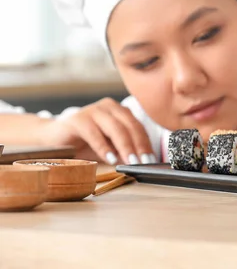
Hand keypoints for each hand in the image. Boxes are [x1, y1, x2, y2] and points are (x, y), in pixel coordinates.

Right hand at [40, 98, 155, 164]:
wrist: (52, 140)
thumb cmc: (84, 144)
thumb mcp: (109, 148)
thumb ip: (124, 151)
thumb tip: (142, 161)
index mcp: (119, 111)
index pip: (138, 126)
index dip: (146, 143)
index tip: (152, 159)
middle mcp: (108, 107)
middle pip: (130, 126)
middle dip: (139, 146)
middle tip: (144, 162)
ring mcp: (93, 110)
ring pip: (115, 128)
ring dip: (125, 147)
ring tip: (131, 162)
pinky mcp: (77, 119)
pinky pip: (94, 133)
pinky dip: (104, 147)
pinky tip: (110, 159)